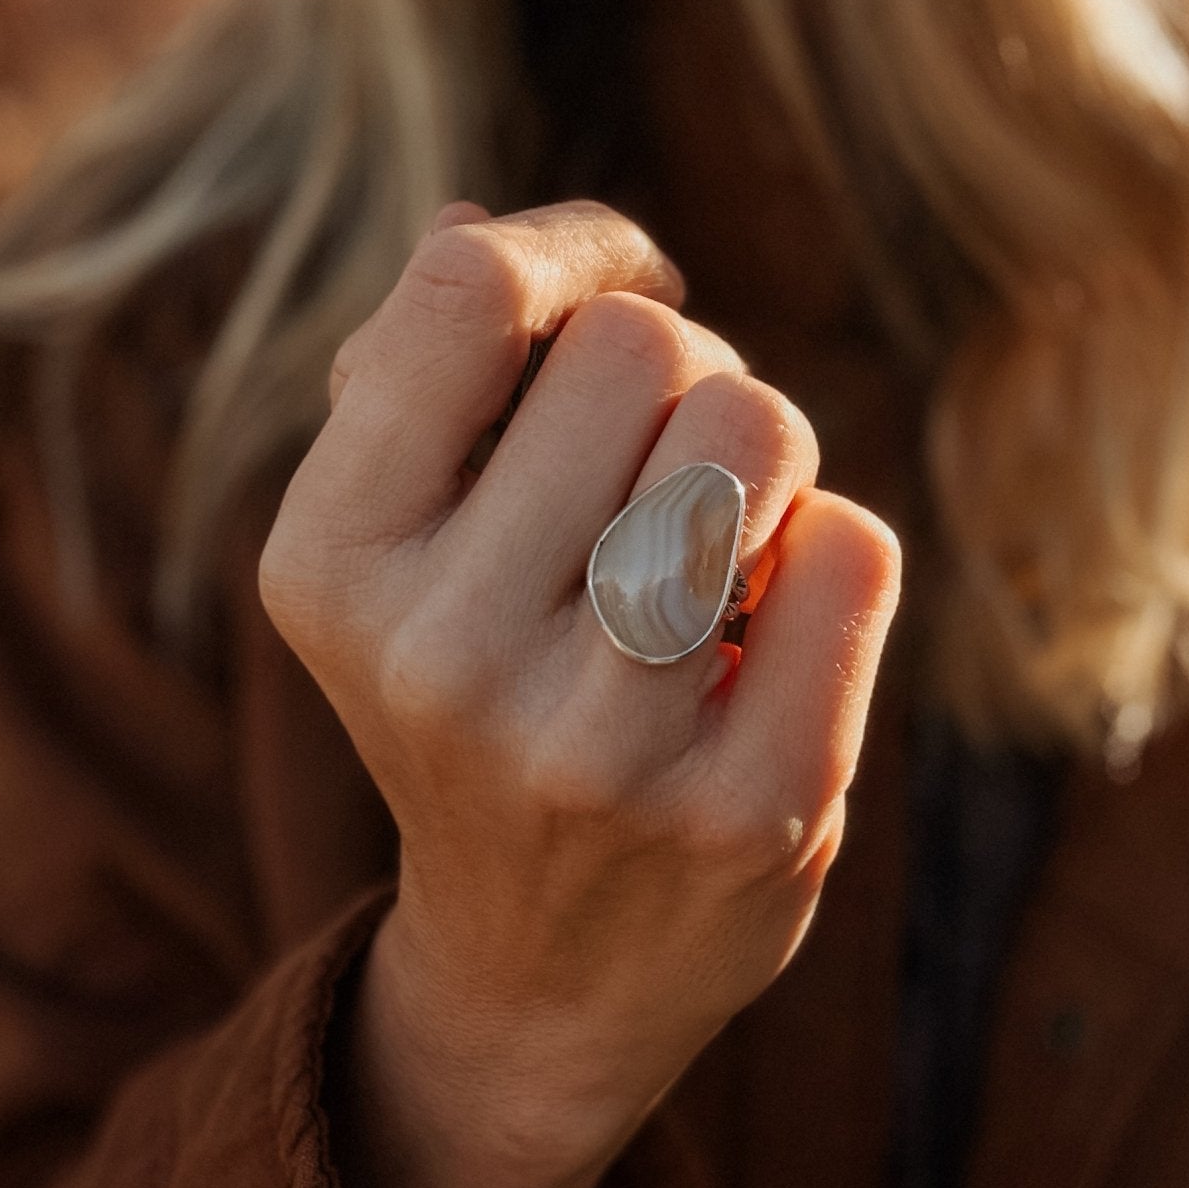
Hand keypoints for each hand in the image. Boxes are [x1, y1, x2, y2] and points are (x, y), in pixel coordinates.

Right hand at [259, 199, 900, 1187]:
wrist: (543, 969)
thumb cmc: (478, 703)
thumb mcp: (394, 555)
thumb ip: (422, 379)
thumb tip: (482, 218)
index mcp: (332, 562)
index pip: (470, 287)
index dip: (571, 250)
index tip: (611, 296)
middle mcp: (444, 657)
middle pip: (648, 348)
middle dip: (683, 372)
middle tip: (664, 460)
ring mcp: (600, 747)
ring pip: (757, 426)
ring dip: (761, 454)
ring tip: (719, 540)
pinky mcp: (752, 814)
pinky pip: (855, 546)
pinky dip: (829, 552)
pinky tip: (773, 630)